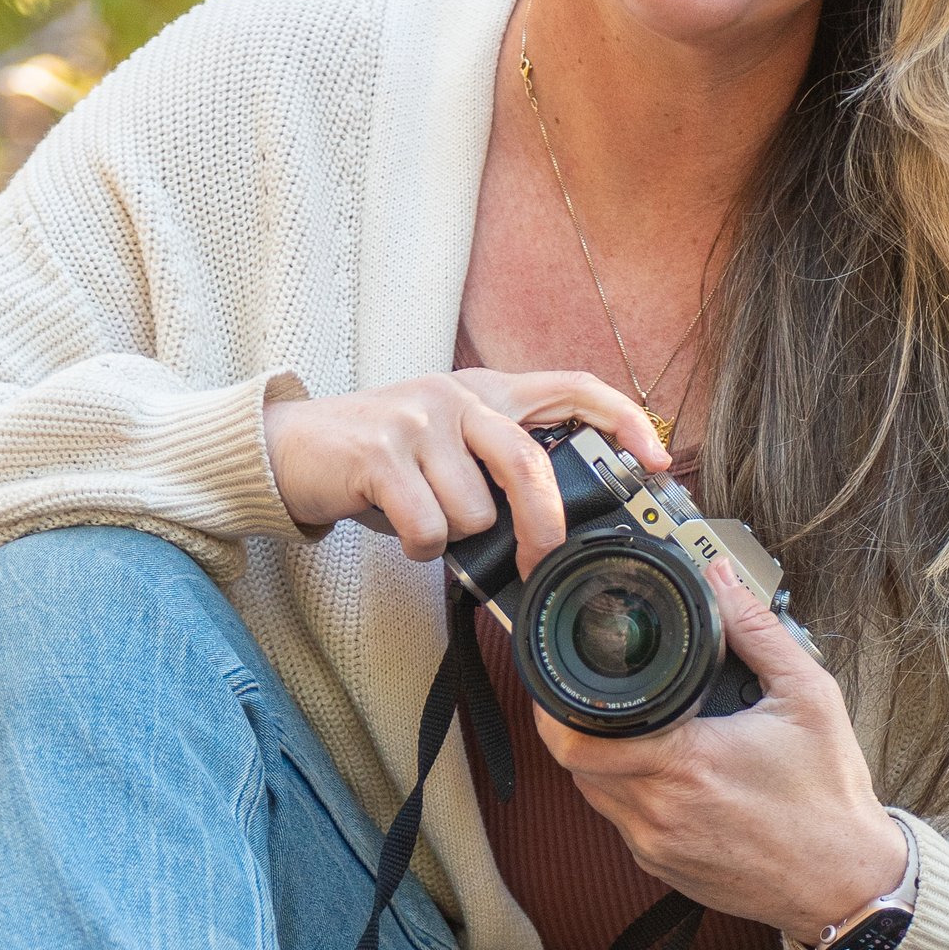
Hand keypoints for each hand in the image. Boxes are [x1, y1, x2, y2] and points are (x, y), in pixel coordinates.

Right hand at [264, 370, 669, 565]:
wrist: (292, 449)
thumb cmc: (382, 461)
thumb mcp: (449, 446)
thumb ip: (497, 466)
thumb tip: (558, 527)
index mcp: (487, 391)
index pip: (575, 387)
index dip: (624, 421)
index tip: (656, 461)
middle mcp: (459, 395)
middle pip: (530, 465)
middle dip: (542, 528)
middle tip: (539, 562)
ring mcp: (421, 422)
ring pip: (475, 513)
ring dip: (453, 538)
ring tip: (421, 518)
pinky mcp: (382, 454)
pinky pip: (429, 529)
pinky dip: (418, 547)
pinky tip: (396, 526)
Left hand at [540, 558, 906, 942]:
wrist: (848, 882)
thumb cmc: (830, 797)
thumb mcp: (807, 697)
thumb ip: (756, 630)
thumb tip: (720, 580)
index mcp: (686, 764)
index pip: (579, 736)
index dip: (559, 703)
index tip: (568, 675)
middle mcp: (659, 812)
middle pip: (574, 761)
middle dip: (579, 722)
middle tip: (603, 693)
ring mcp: (655, 846)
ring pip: (593, 793)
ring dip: (601, 757)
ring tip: (638, 727)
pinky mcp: (662, 868)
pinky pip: (621, 822)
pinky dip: (628, 792)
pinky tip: (663, 772)